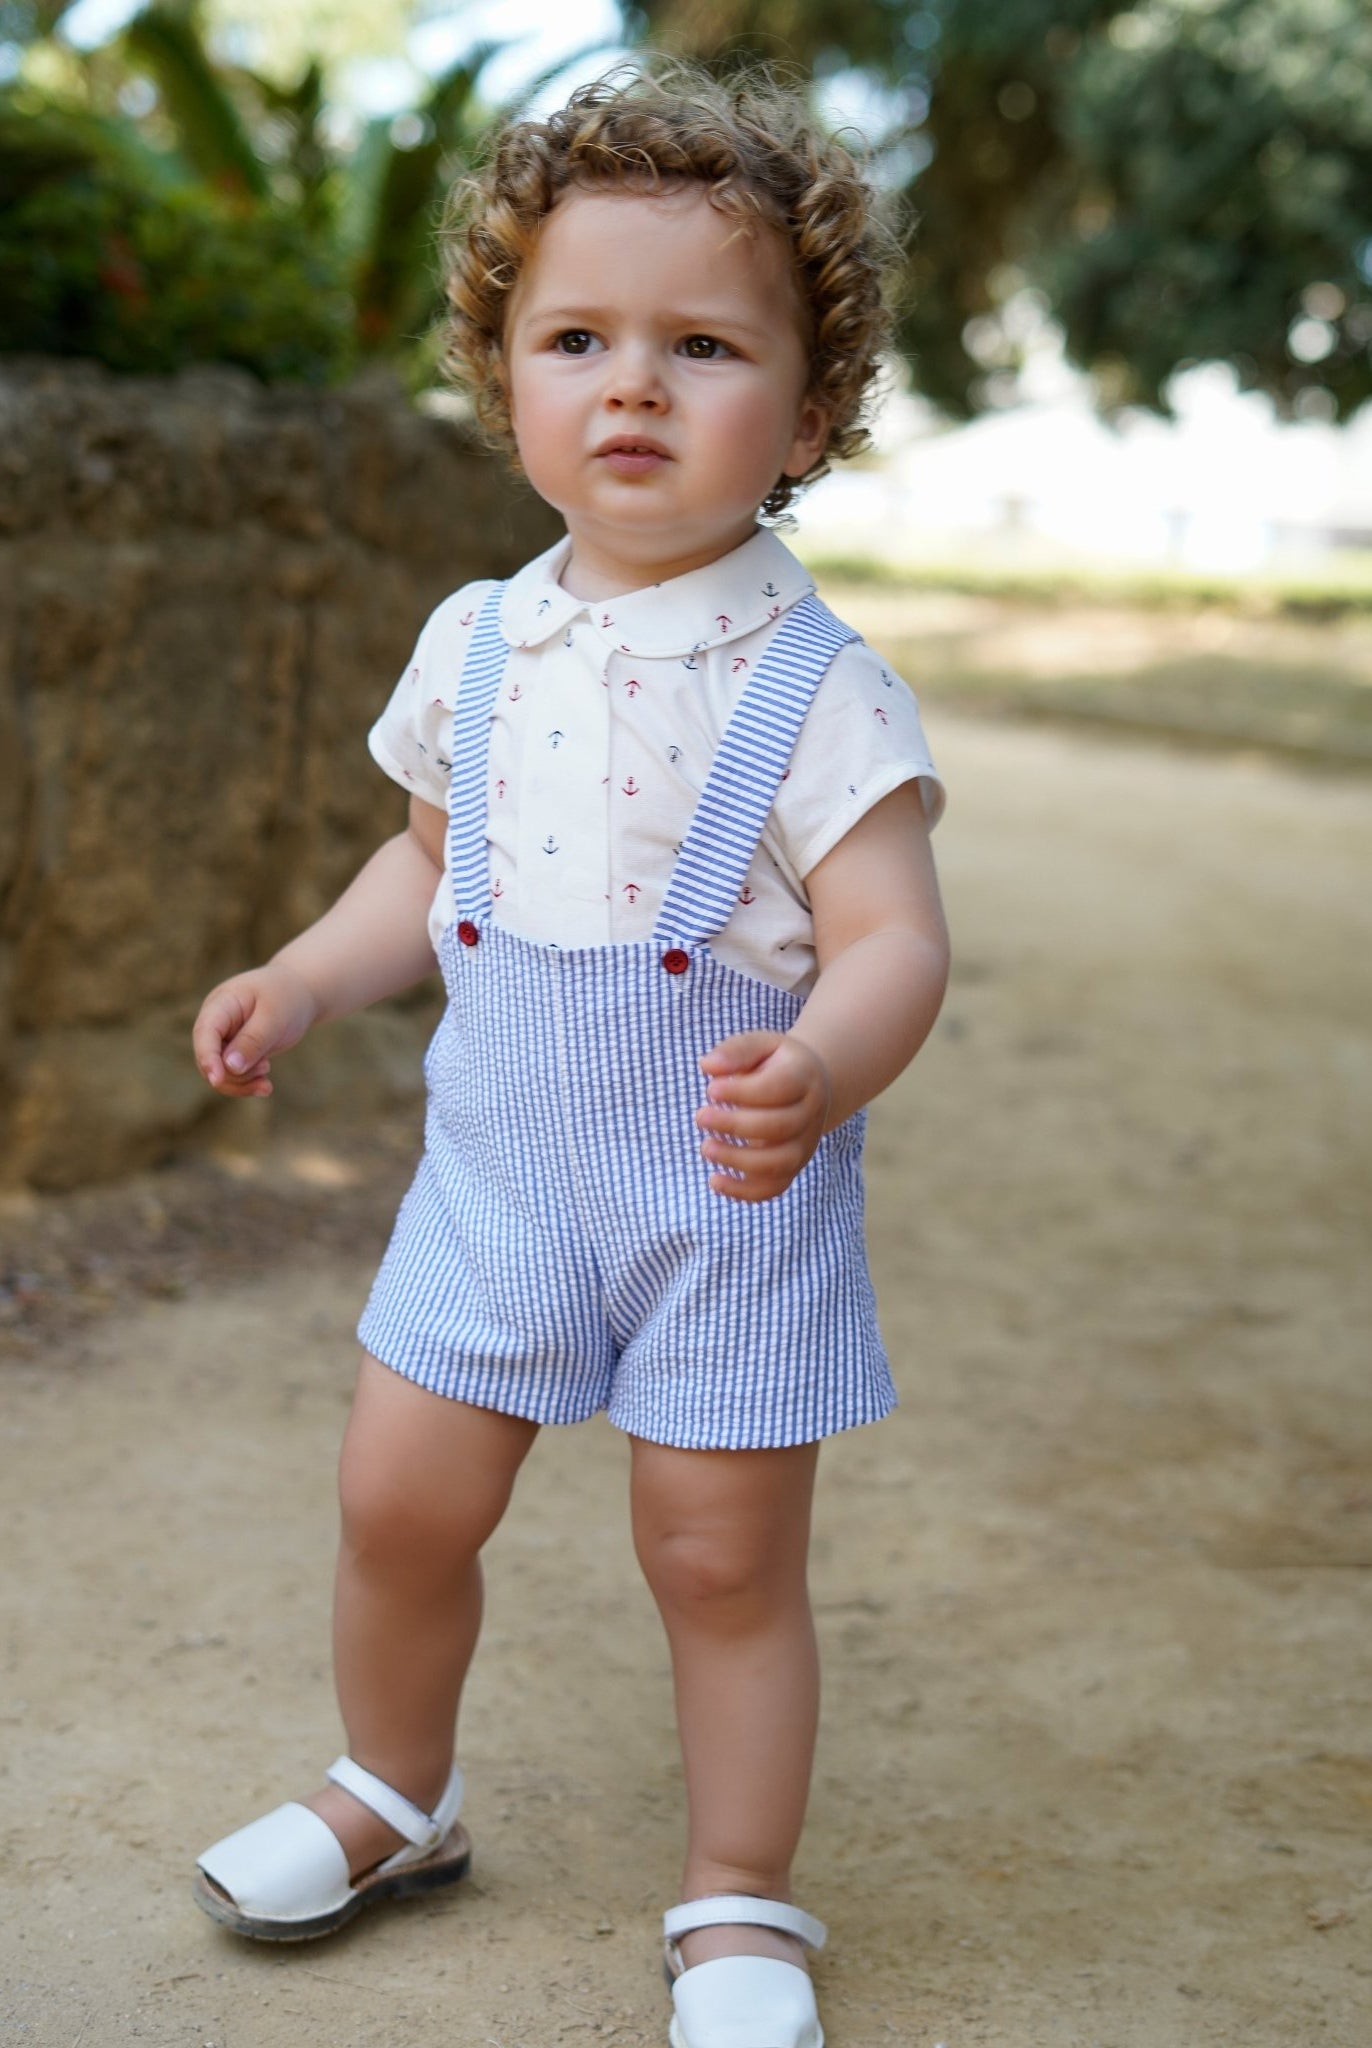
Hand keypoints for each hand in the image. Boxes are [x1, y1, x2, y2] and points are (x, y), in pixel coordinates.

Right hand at [192, 961, 319, 1099]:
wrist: (299, 991)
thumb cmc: (287, 997)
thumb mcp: (275, 1016)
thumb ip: (253, 1041)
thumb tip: (230, 1066)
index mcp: (221, 1003)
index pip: (205, 1032)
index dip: (207, 1057)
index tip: (217, 1080)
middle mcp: (216, 1022)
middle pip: (209, 1057)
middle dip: (234, 1074)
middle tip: (266, 1068)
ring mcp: (223, 1038)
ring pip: (219, 1071)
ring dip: (242, 1082)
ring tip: (267, 1078)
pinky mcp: (233, 1051)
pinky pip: (232, 1074)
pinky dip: (247, 1083)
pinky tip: (265, 1086)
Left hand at [695, 1030, 832, 1203]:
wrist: (807, 1086)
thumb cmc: (774, 1063)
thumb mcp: (760, 1044)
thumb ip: (736, 1050)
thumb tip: (708, 1065)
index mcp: (804, 1077)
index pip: (778, 1088)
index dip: (742, 1092)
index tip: (711, 1089)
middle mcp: (811, 1113)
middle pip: (779, 1127)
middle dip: (735, 1125)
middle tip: (701, 1116)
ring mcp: (805, 1143)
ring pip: (779, 1162)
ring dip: (739, 1160)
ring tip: (706, 1147)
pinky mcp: (793, 1166)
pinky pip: (774, 1187)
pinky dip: (745, 1192)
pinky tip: (715, 1180)